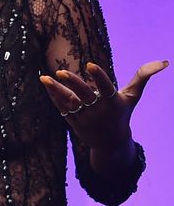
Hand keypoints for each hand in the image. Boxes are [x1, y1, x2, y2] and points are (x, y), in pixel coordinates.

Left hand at [40, 60, 167, 152]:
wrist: (111, 143)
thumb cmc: (122, 113)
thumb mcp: (132, 97)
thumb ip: (142, 77)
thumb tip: (164, 62)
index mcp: (113, 103)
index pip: (106, 88)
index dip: (98, 77)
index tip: (90, 64)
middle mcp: (98, 111)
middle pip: (84, 95)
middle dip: (73, 84)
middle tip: (61, 71)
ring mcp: (84, 118)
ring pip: (68, 102)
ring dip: (56, 90)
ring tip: (44, 77)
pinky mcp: (73, 122)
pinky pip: (61, 107)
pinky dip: (53, 96)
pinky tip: (45, 82)